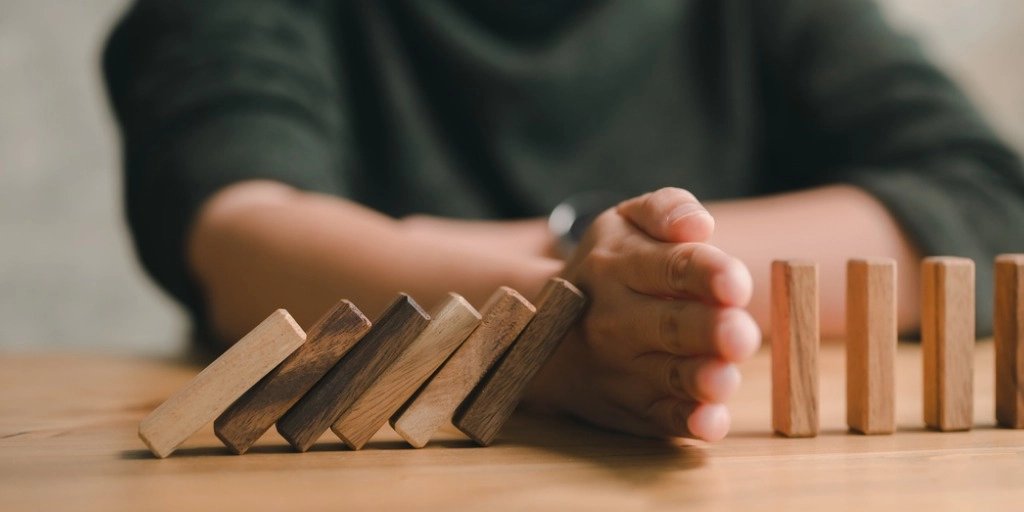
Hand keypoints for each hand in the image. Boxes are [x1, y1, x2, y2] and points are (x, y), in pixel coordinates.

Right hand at [525, 188, 760, 441]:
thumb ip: (666, 209)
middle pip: (671, 324)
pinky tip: (710, 422)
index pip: (670, 267)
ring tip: (724, 380)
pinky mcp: (634, 406)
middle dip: (708, 330)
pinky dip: (686, 422)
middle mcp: (618, 319)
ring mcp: (623, 367)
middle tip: (741, 334)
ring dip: (698, 380)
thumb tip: (698, 224)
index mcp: (622, 265)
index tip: (736, 283)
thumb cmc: (610, 268)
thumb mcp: (624, 222)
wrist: (545, 331)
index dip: (706, 274)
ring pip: (668, 375)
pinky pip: (661, 418)